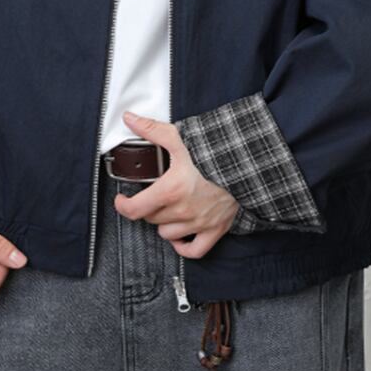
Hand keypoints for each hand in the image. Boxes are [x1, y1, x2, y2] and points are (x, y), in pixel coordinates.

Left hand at [113, 110, 240, 258]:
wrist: (248, 162)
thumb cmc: (215, 150)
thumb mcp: (180, 137)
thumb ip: (151, 130)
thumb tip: (130, 119)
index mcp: (171, 190)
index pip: (135, 210)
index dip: (123, 206)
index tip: (122, 200)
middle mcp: (183, 211)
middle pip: (150, 219)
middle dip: (146, 207)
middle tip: (149, 195)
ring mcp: (199, 223)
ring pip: (167, 234)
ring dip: (163, 223)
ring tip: (165, 209)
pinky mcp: (215, 230)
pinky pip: (194, 251)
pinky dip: (184, 246)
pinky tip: (180, 234)